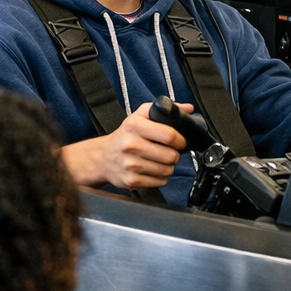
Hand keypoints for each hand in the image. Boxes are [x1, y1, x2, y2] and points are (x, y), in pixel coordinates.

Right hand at [60, 102, 192, 189]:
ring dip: (168, 166)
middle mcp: (130, 145)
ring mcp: (130, 164)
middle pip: (170, 155)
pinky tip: (152, 169)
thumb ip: (165, 110)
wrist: (102, 157)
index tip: (179, 141)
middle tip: (168, 151)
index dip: (180, 139)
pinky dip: (160, 177)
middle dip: (174, 154)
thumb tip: (188, 109)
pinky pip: (160, 182)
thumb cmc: (125, 135)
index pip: (169, 135)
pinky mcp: (131, 180)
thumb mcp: (140, 116)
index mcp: (134, 126)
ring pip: (167, 170)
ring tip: (159, 160)